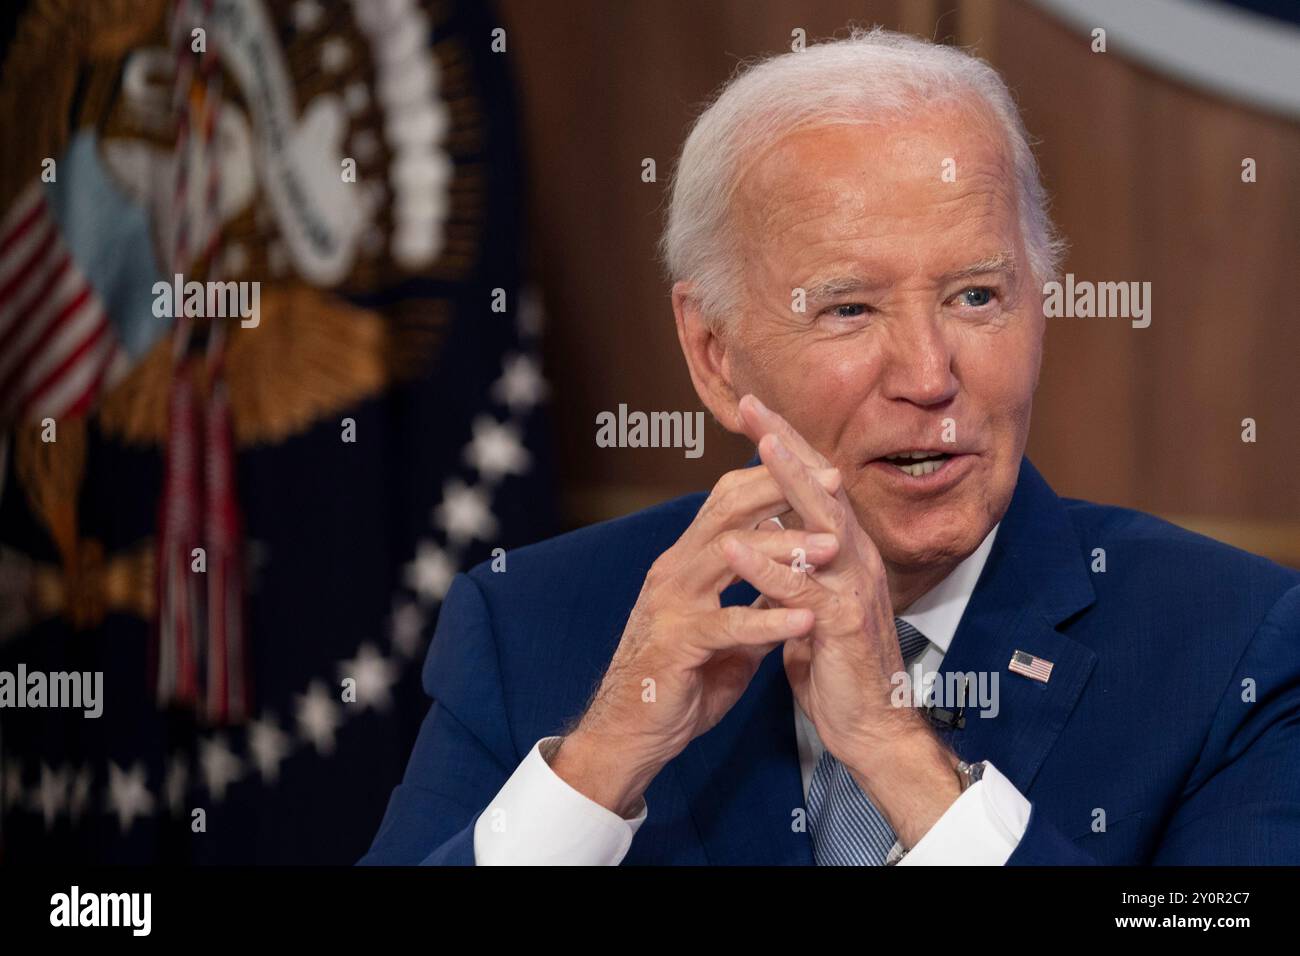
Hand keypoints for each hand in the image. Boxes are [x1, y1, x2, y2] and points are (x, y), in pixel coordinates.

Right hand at [553, 463, 841, 816]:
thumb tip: (794, 587)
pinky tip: (806, 619)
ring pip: (728, 556)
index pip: (727, 502)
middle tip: (835, 484)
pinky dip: (769, 621)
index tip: (823, 472)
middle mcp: (674, 571)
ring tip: (832, 548)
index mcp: (686, 563)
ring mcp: (671, 604)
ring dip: (784, 548)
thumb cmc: (678, 681)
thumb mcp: (726, 633)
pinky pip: (727, 625)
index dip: (773, 481)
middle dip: (782, 491)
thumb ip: (755, 603)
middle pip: (727, 512)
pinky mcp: (676, 644)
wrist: (630, 732)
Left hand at [730, 395, 960, 844]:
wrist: (869, 728)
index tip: (754, 410)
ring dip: (790, 486)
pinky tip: (736, 547)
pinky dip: (768, 568)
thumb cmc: (838, 666)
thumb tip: (775, 534)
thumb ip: (798, 567)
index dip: (787, 447)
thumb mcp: (812, 604)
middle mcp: (857, 560)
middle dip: (788, 445)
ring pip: (823, 526)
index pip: (814, 488)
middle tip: (756, 407)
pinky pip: (803, 591)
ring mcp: (855, 590)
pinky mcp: (845, 626)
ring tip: (759, 448)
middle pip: (822, 490)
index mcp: (845, 553)